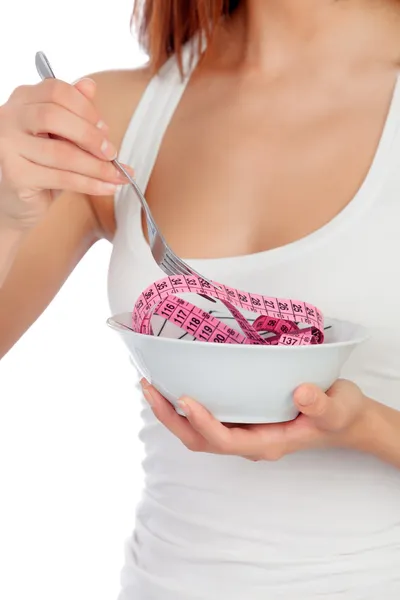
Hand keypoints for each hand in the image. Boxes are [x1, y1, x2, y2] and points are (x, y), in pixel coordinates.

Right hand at [0, 77, 132, 227]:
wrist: (15, 201)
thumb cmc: (40, 165)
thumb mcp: (59, 136)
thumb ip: (73, 112)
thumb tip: (90, 86)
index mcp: (23, 100)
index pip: (56, 91)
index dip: (86, 108)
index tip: (105, 128)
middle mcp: (9, 118)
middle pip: (54, 117)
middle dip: (90, 136)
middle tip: (111, 153)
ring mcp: (8, 147)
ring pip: (61, 153)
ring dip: (96, 166)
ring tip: (117, 175)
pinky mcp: (15, 175)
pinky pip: (61, 178)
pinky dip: (90, 184)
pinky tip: (107, 187)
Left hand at [140, 379, 370, 460]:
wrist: (344, 420)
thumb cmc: (340, 416)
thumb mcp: (338, 408)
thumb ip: (321, 405)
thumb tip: (301, 392)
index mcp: (268, 443)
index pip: (225, 440)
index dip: (202, 422)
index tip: (185, 398)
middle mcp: (250, 441)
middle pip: (200, 439)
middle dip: (171, 418)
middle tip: (149, 387)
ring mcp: (244, 431)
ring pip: (198, 431)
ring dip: (171, 412)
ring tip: (151, 384)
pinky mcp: (243, 418)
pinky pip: (208, 417)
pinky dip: (186, 405)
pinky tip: (175, 383)